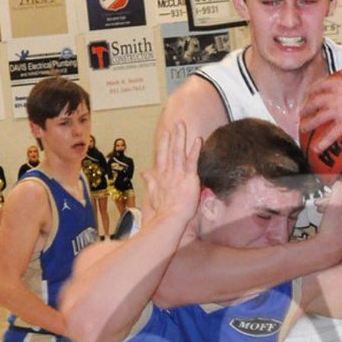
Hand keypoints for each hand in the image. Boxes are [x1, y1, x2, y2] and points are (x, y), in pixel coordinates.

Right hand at [140, 122, 202, 236]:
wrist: (169, 219)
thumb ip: (150, 181)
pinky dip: (194, 150)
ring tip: (182, 125)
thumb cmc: (162, 211)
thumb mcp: (153, 194)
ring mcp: (178, 174)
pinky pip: (192, 161)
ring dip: (181, 138)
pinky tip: (198, 140)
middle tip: (176, 122)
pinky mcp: (188, 178)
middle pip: (170, 151)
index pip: (162, 156)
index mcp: (161, 176)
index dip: (164, 144)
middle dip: (173, 136)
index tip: (165, 133)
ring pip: (179, 152)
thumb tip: (143, 172)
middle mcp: (168, 172)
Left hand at [299, 62, 341, 151]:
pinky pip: (330, 134)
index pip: (321, 85)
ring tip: (302, 128)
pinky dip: (322, 142)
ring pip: (318, 117)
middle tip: (301, 113)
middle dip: (306, 107)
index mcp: (341, 83)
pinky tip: (316, 149)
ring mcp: (339, 110)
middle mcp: (336, 96)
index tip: (309, 95)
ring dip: (308, 123)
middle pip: (315, 101)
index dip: (312, 90)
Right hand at [312, 181, 341, 261]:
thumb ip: (338, 188)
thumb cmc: (333, 226)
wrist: (330, 249)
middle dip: (333, 205)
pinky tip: (331, 225)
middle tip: (321, 207)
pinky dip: (341, 223)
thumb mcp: (334, 200)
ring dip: (336, 213)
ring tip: (324, 215)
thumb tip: (339, 184)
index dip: (333, 197)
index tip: (324, 200)